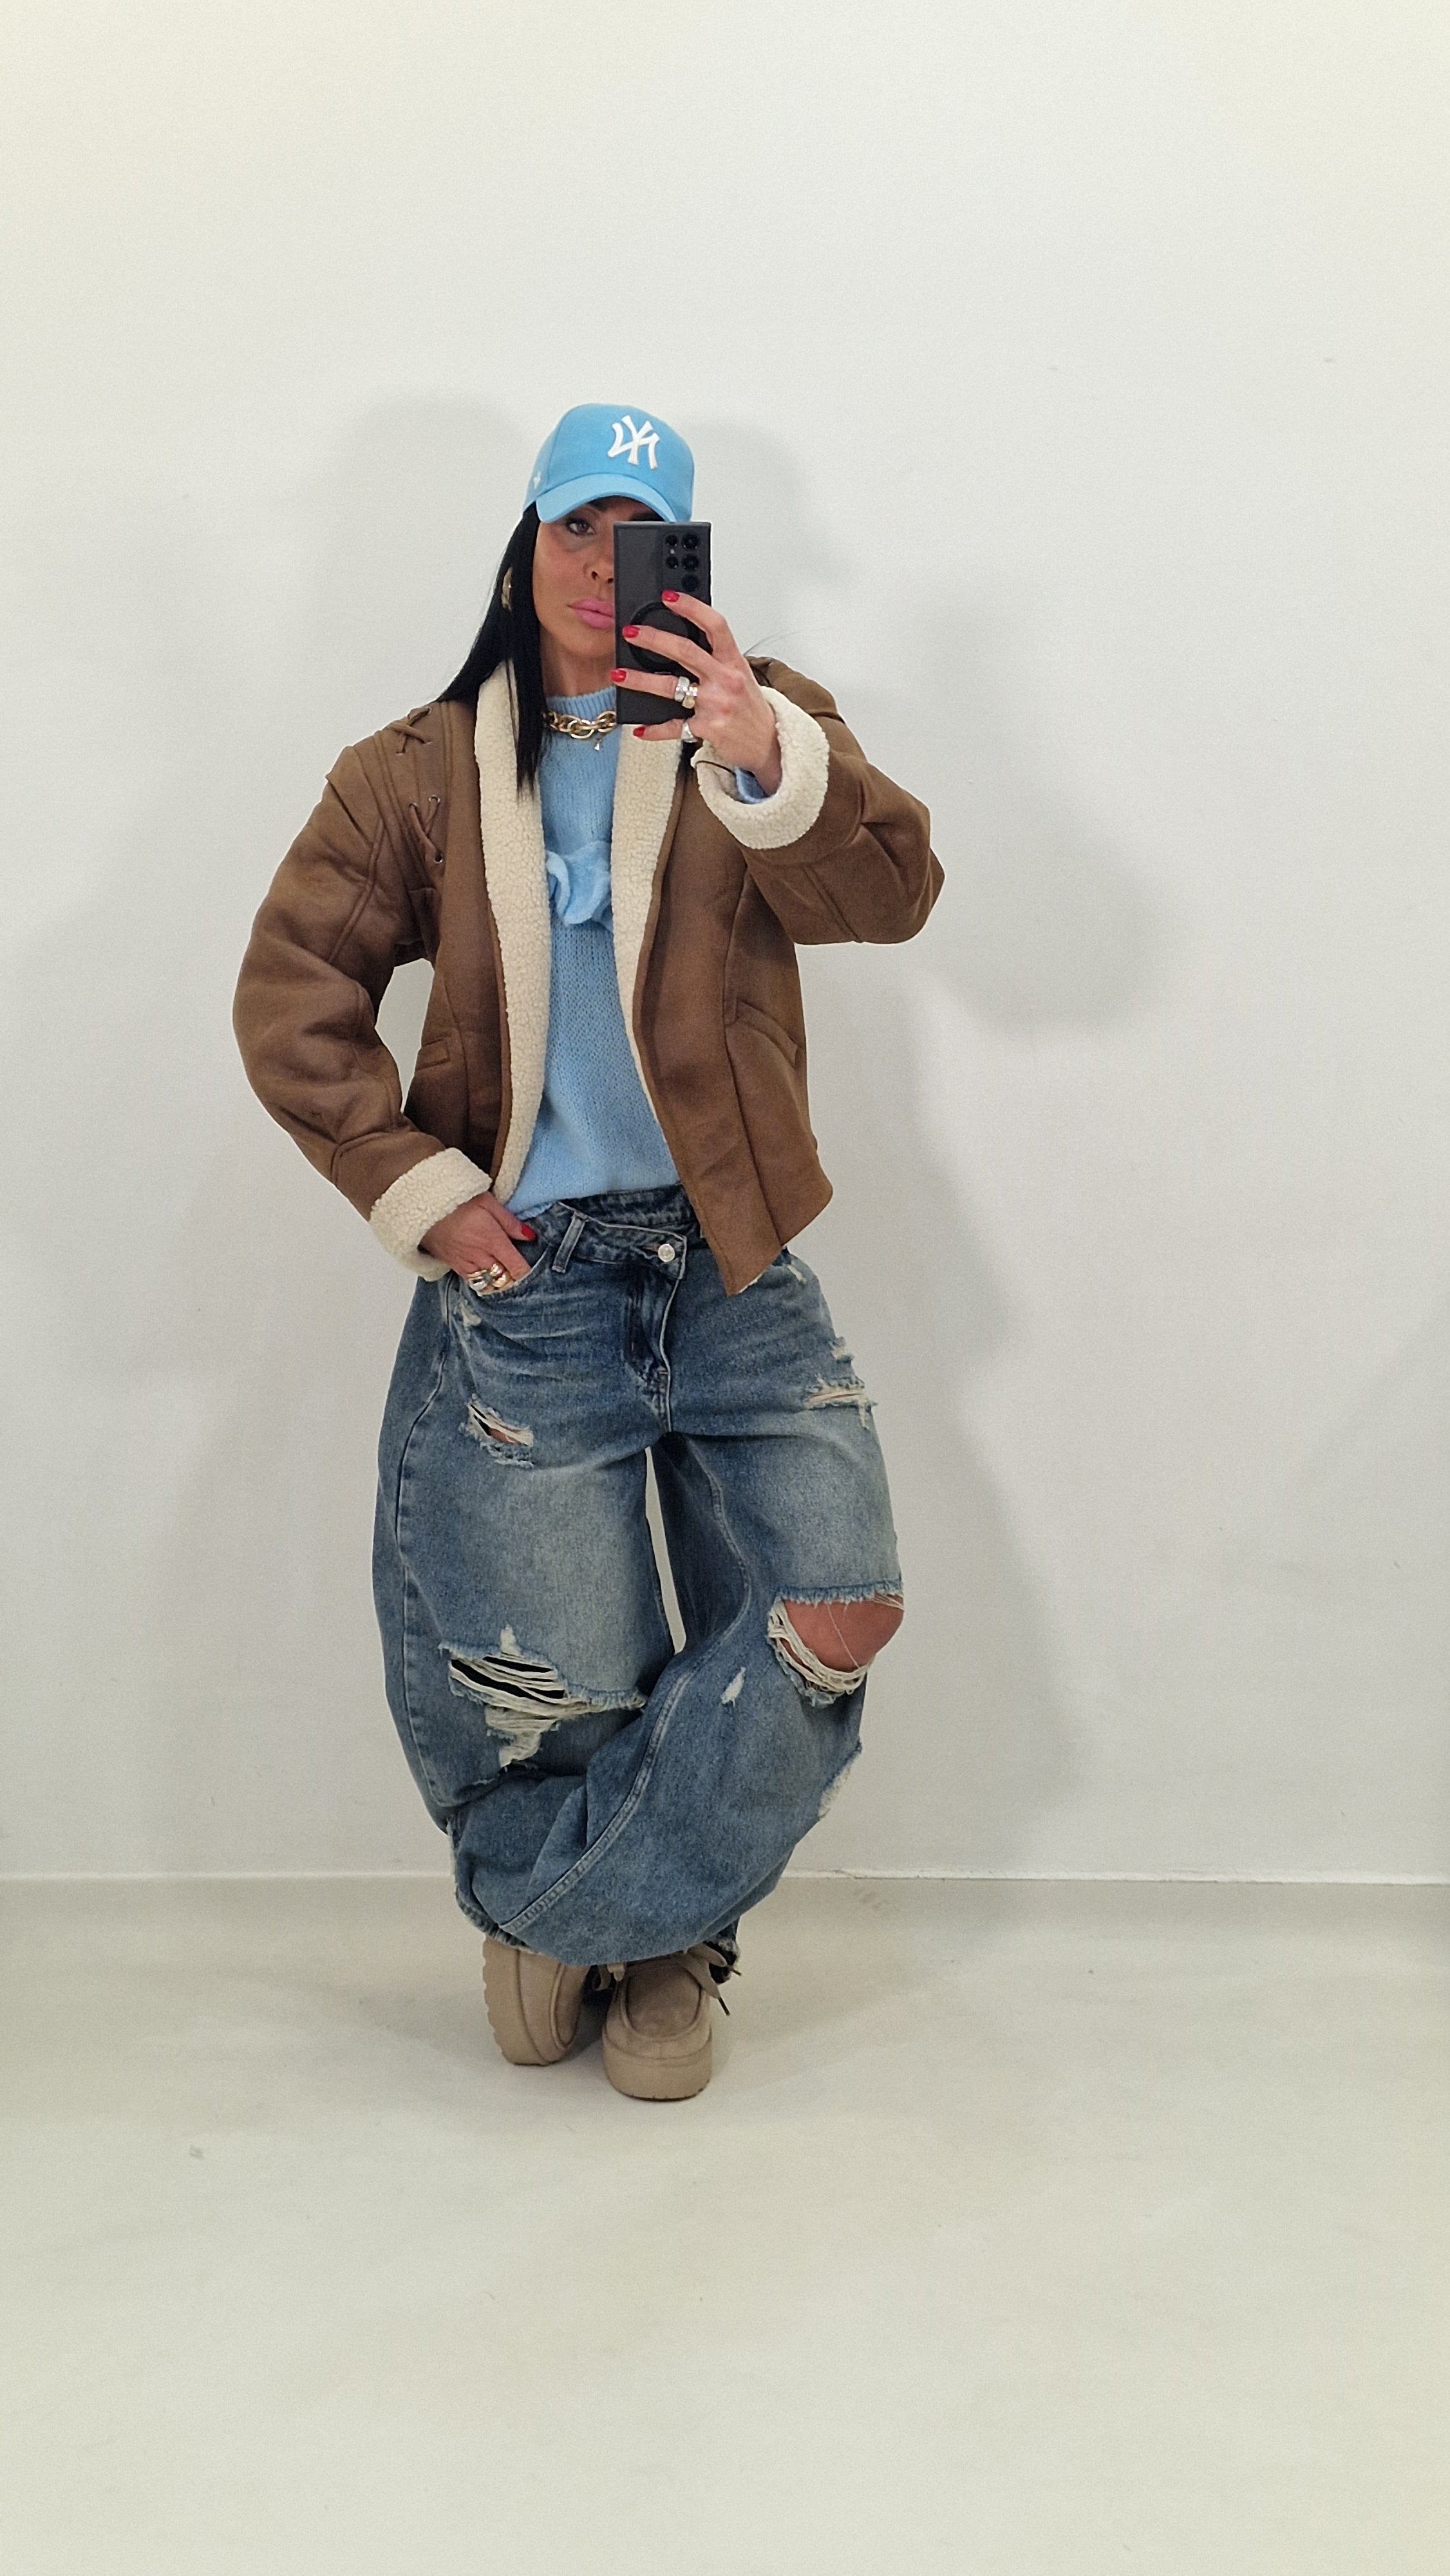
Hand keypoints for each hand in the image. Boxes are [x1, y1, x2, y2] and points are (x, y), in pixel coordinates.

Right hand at [421, 1191, 535, 1281]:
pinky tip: (486, 1272)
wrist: (422, 1205)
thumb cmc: (455, 1199)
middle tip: (520, 1274)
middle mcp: (480, 1257)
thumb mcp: (488, 1202)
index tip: (534, 1271)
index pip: (517, 1269)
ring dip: (498, 1282)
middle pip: (504, 1281)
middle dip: (515, 1280)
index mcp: (493, 1241)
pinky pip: (473, 1282)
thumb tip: (530, 1236)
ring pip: (489, 1285)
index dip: (528, 1274)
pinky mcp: (453, 1266)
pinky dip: (482, 1281)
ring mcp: (465, 1264)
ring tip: (504, 1274)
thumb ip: (510, 1222)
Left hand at [614, 595, 782, 792]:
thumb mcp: (739, 675)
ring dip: (640, 680)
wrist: (768, 743)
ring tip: (618, 675)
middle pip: (685, 651)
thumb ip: (715, 658)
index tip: (669, 597)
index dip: (691, 608)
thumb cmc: (750, 707)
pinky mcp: (707, 728)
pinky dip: (655, 729)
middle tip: (631, 633)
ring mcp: (715, 704)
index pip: (715, 625)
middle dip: (653, 639)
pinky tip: (640, 728)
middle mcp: (725, 679)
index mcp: (734, 661)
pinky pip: (674, 726)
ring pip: (671, 686)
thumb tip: (681, 639)